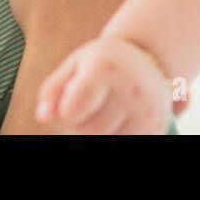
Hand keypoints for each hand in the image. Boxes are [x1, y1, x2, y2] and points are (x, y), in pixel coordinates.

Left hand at [36, 35, 171, 134]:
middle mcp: (131, 90)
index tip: (69, 99)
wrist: (148, 56)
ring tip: (102, 110)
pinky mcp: (157, 128)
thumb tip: (42, 117)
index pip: (72, 110)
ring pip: (108, 140)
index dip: (65, 111)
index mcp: (106, 69)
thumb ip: (53, 89)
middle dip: (80, 123)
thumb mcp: (75, 65)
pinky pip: (125, 143)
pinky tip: (117, 118)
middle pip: (90, 130)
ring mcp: (147, 111)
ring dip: (98, 132)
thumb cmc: (102, 61)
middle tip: (85, 105)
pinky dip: (114, 135)